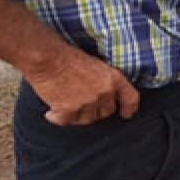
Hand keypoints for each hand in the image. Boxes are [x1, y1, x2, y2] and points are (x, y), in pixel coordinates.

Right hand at [24, 46, 139, 125]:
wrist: (49, 58)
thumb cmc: (70, 57)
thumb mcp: (97, 65)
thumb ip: (105, 81)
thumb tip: (107, 95)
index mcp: (113, 78)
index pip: (131, 98)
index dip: (129, 109)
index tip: (125, 114)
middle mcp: (104, 92)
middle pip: (106, 112)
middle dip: (96, 110)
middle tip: (83, 103)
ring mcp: (87, 102)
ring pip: (87, 120)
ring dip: (77, 115)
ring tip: (66, 104)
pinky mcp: (69, 110)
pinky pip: (66, 122)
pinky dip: (58, 118)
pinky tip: (52, 112)